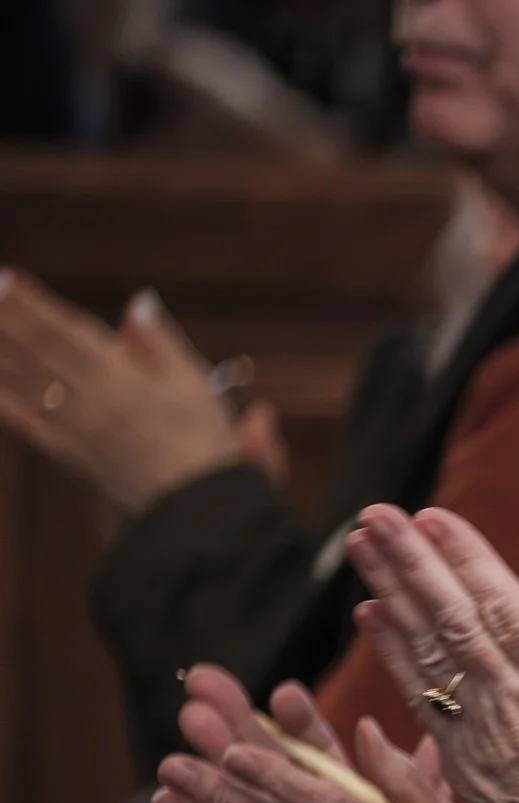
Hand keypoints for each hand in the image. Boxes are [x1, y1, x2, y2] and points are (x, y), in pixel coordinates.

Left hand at [0, 272, 245, 515]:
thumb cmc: (211, 453)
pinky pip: (29, 426)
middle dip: (4, 323)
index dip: (35, 307)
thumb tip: (140, 302)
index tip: (5, 279)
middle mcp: (90, 402)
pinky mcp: (71, 460)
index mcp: (123, 380)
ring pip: (25, 384)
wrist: (200, 520)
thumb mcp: (200, 391)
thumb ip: (164, 346)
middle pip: (38, 355)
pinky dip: (5, 403)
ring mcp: (76, 432)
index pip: (69, 334)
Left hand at [344, 504, 518, 802]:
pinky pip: (422, 699)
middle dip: (412, 563)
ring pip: (428, 653)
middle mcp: (516, 708)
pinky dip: (395, 655)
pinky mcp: (466, 767)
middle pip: (454, 621)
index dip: (465, 560)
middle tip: (374, 514)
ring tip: (362, 544)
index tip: (430, 517)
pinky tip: (373, 619)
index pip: (506, 609)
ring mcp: (484, 738)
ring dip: (392, 595)